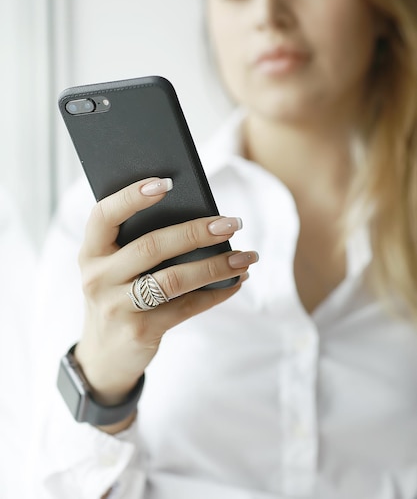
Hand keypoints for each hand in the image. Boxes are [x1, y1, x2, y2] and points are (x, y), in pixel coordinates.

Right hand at [75, 177, 257, 417]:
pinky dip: (216, 292)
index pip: (105, 215)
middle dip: (197, 232)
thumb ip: (138, 244)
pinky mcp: (140, 331)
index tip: (166, 182)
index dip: (132, 197)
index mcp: (91, 251)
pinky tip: (236, 281)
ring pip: (174, 279)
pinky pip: (186, 307)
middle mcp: (98, 277)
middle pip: (152, 246)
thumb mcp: (114, 268)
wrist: (104, 355)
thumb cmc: (118, 294)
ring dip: (216, 265)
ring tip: (246, 257)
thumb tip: (201, 220)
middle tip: (231, 223)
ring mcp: (117, 307)